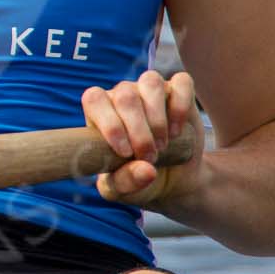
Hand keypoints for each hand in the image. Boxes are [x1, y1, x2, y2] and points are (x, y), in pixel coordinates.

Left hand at [83, 70, 203, 206]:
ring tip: (162, 145)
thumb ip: (125, 182)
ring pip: (150, 83)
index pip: (94, 99)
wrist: (173, 180)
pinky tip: (177, 130)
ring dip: (157, 119)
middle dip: (139, 132)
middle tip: (149, 156)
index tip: (125, 153)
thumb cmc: (137, 180)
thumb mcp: (123, 191)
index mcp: (99, 113)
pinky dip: (180, 106)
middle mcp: (122, 96)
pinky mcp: (177, 91)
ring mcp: (149, 90)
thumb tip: (147, 169)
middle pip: (125, 96)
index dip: (110, 123)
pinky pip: (181, 82)